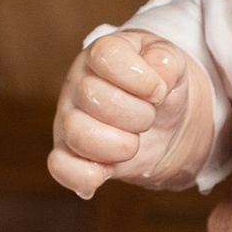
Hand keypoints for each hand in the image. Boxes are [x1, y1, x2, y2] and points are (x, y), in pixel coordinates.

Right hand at [50, 30, 193, 199]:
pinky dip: (84, 175)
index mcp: (101, 55)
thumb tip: (158, 74)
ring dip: (120, 145)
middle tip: (149, 117)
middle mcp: (78, 85)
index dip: (140, 79)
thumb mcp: (171, 65)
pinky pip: (61, 167)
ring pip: (79, 134)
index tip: (158, 91)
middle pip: (95, 97)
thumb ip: (166, 61)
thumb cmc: (160, 85)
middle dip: (138, 115)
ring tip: (134, 141)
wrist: (161, 119)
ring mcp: (68, 119)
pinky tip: (107, 172)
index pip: (107, 57)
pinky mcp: (68, 153)